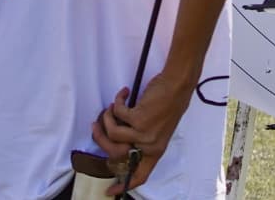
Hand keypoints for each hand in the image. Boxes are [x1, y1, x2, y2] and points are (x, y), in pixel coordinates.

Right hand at [91, 73, 192, 194]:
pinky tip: (124, 93)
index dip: (123, 186)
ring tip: (112, 106)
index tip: (110, 192)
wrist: (178, 85)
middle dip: (100, 138)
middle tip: (96, 125)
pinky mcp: (139, 118)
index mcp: (155, 151)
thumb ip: (141, 138)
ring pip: (112, 132)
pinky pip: (117, 113)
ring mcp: (144, 133)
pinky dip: (117, 101)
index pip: (140, 176)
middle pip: (114, 152)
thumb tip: (114, 138)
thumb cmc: (168, 103)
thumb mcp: (158, 128)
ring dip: (107, 117)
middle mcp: (149, 145)